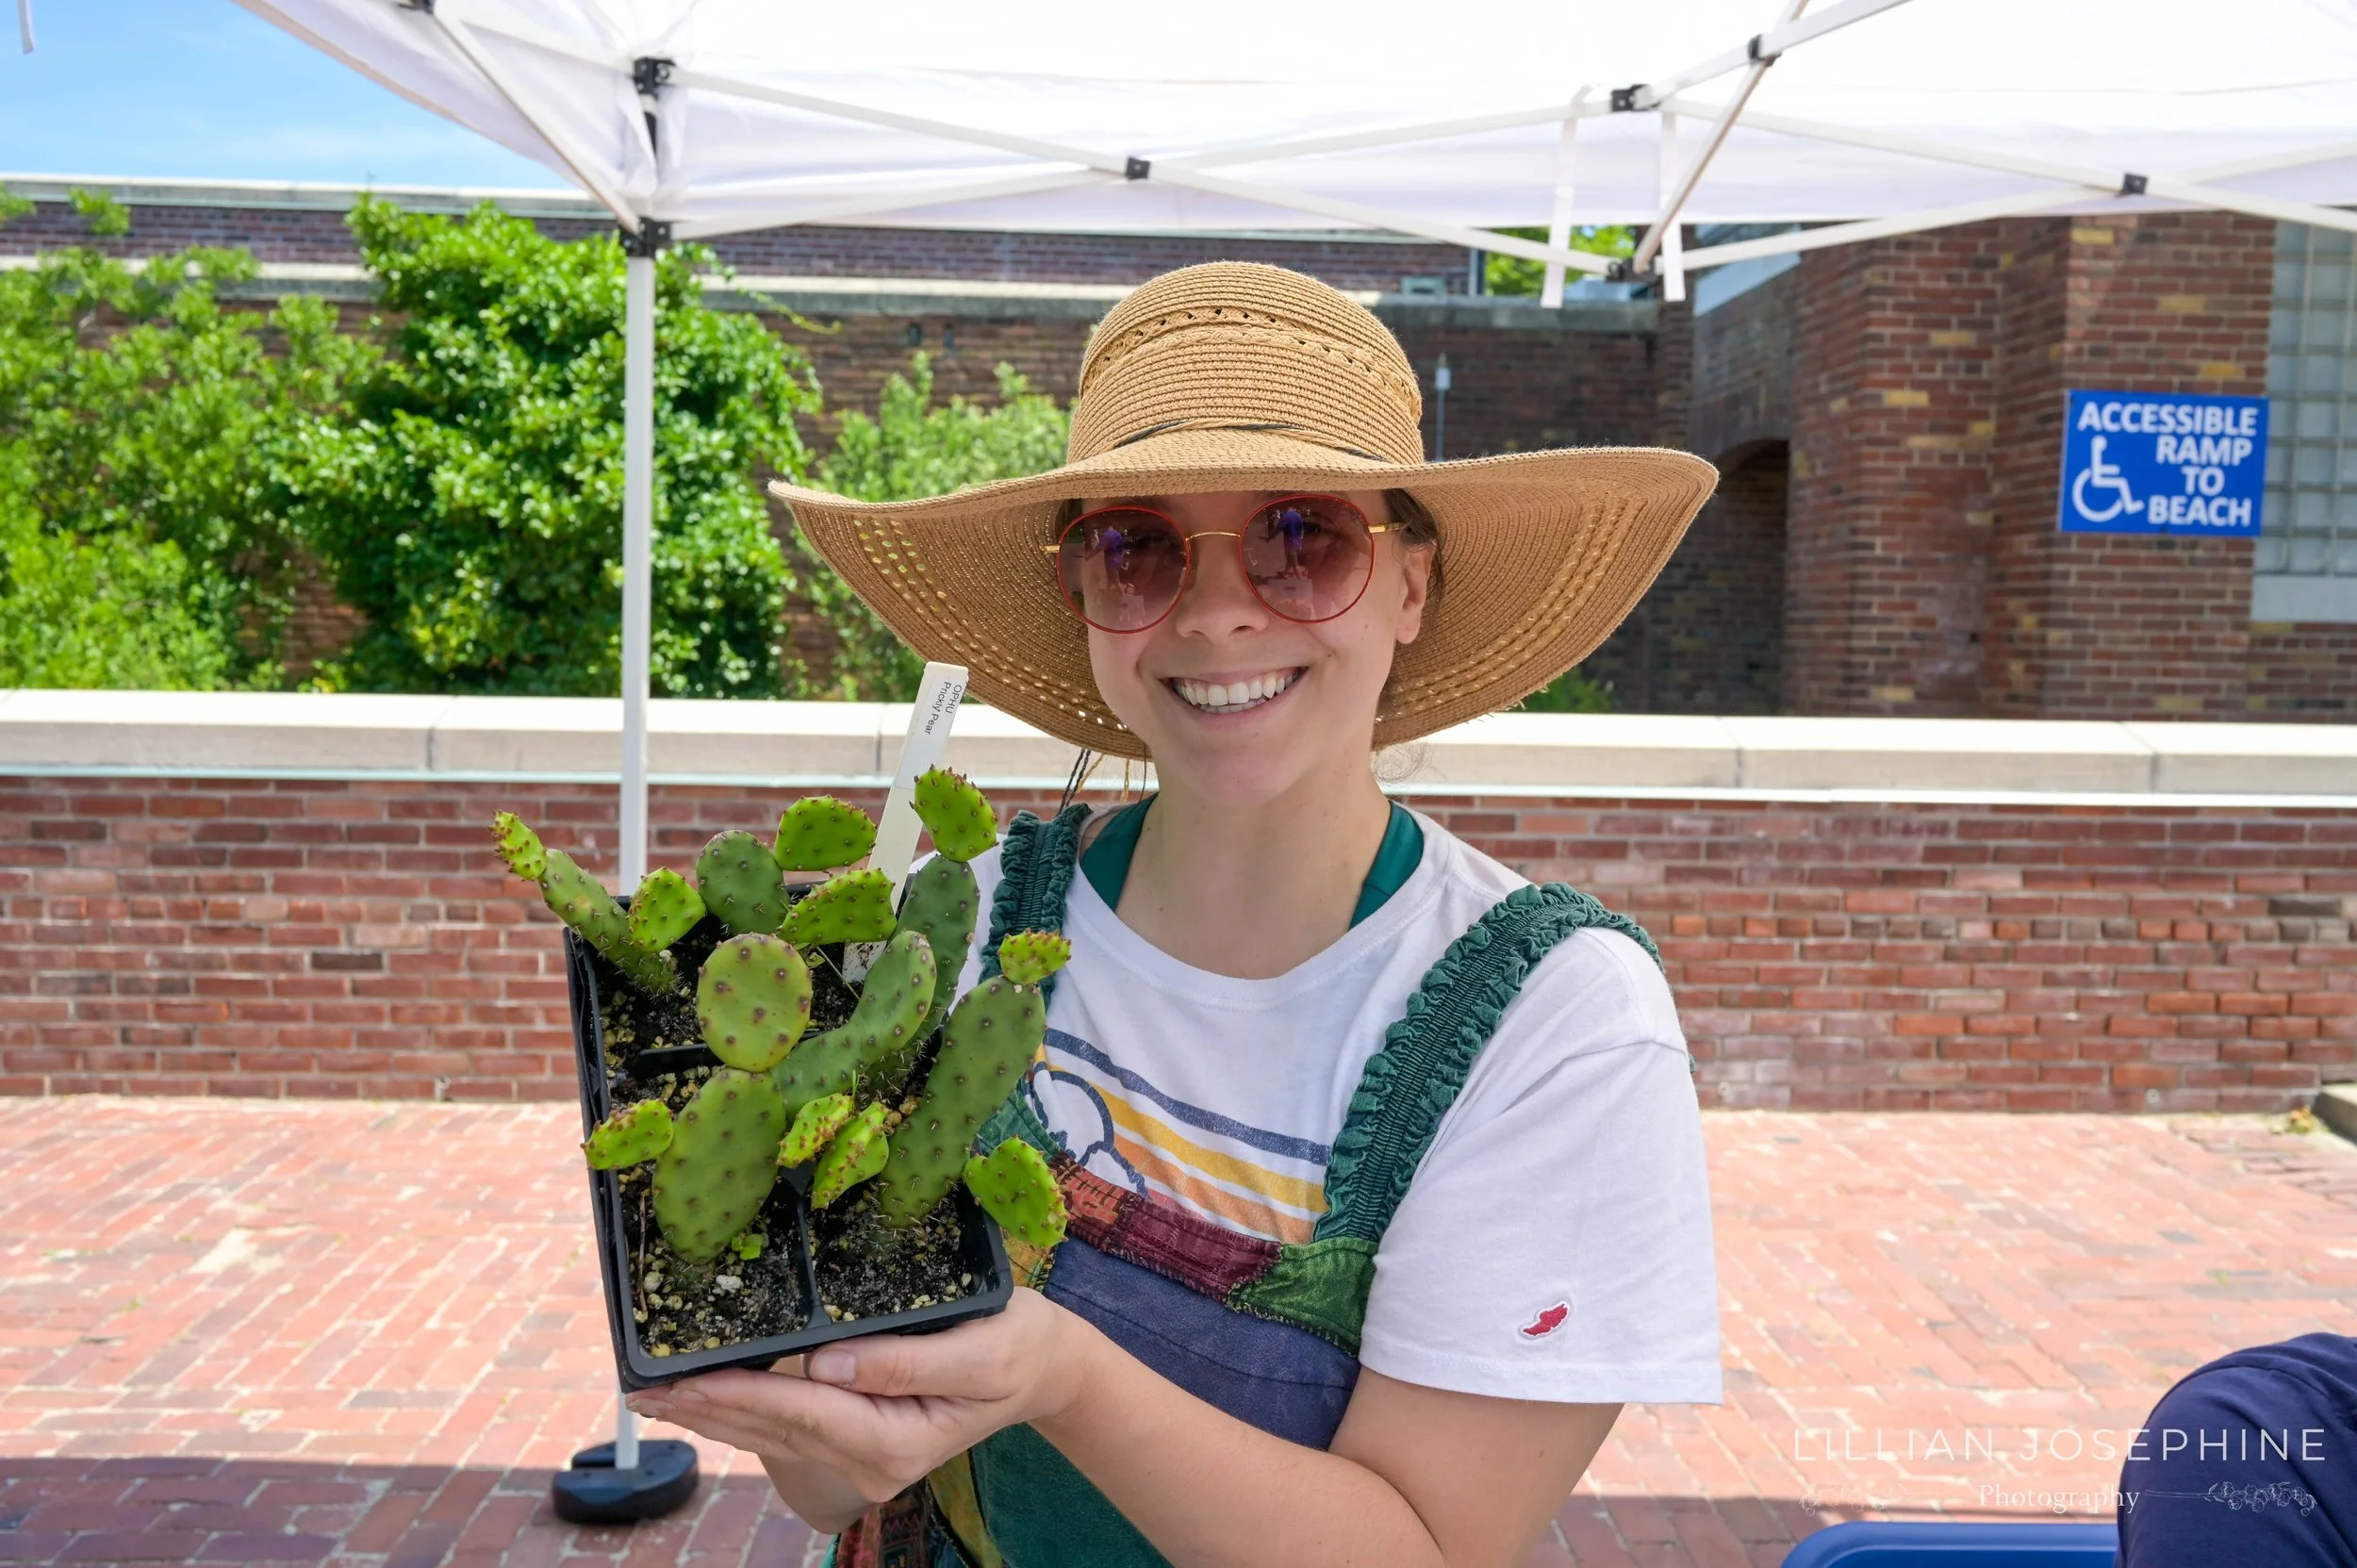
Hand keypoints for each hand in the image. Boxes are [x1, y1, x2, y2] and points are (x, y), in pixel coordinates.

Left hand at [626, 1287, 1093, 1505]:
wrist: (1044, 1370)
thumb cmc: (1018, 1346)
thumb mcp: (982, 1349)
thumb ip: (907, 1361)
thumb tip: (829, 1362)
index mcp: (895, 1438)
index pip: (802, 1410)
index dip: (739, 1392)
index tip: (685, 1379)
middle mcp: (869, 1458)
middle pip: (772, 1429)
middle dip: (705, 1408)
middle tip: (638, 1387)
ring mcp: (861, 1457)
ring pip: (771, 1435)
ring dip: (711, 1414)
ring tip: (655, 1395)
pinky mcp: (858, 1440)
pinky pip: (788, 1429)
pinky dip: (741, 1412)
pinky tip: (708, 1400)